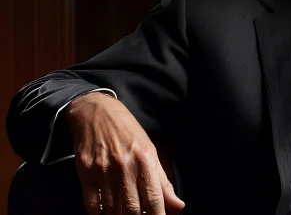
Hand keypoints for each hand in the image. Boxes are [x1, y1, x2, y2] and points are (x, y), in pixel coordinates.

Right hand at [66, 92, 184, 214]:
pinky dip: (99, 214)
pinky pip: (92, 204)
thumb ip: (162, 181)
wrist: (96, 112)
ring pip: (112, 209)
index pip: (154, 198)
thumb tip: (178, 205)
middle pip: (132, 208)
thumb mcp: (150, 150)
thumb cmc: (127, 132)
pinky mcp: (85, 173)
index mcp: (145, 160)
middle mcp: (125, 166)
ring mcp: (103, 170)